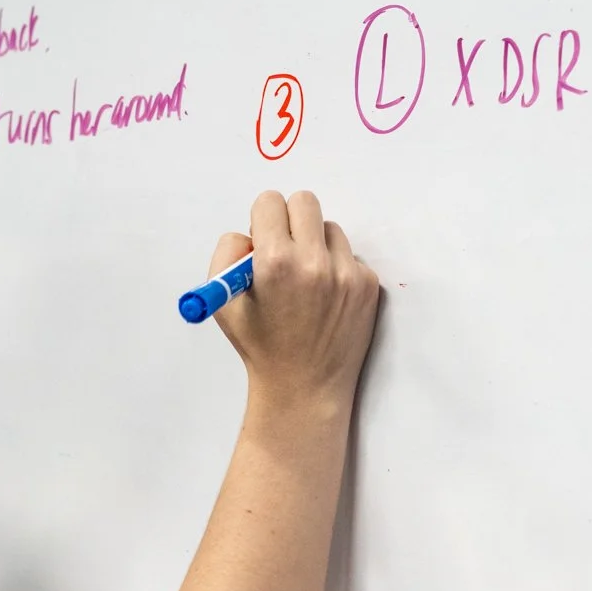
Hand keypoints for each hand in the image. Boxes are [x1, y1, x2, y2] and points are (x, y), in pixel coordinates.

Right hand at [209, 191, 378, 413]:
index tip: (263, 237)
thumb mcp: (224, 303)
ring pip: (329, 229)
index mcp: (275, 262)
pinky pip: (349, 256)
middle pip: (304, 201)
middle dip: (290, 220)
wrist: (305, 389)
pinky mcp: (367, 286)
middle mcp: (314, 262)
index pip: (270, 202)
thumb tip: (251, 232)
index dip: (262, 219)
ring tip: (305, 282)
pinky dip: (336, 269)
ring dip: (315, 245)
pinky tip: (325, 300)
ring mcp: (346, 274)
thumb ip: (229, 254)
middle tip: (284, 248)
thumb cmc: (262, 347)